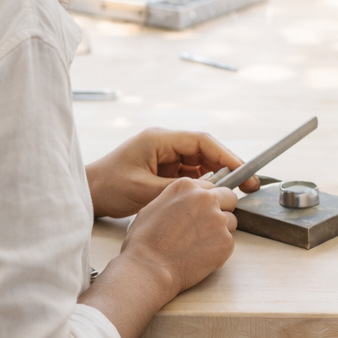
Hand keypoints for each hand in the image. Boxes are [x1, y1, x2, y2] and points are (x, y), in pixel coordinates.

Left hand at [85, 128, 258, 217]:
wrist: (88, 192)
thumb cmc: (108, 186)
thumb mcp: (143, 190)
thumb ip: (175, 190)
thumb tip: (205, 193)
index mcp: (160, 140)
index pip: (202, 142)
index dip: (226, 156)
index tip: (244, 171)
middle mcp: (165, 144)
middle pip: (206, 151)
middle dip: (228, 167)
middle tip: (250, 184)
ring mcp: (165, 156)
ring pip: (201, 163)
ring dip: (218, 177)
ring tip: (235, 193)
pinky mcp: (164, 169)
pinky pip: (191, 174)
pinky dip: (204, 184)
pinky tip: (213, 197)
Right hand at [120, 177, 238, 300]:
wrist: (148, 268)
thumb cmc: (144, 242)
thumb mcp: (154, 207)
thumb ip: (177, 200)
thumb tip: (187, 203)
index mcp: (187, 186)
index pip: (210, 187)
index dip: (207, 201)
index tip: (201, 212)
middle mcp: (205, 198)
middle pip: (229, 198)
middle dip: (223, 209)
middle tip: (208, 226)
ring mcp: (218, 219)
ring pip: (231, 221)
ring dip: (220, 231)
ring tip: (198, 245)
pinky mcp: (226, 241)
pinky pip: (229, 242)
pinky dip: (218, 250)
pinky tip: (199, 257)